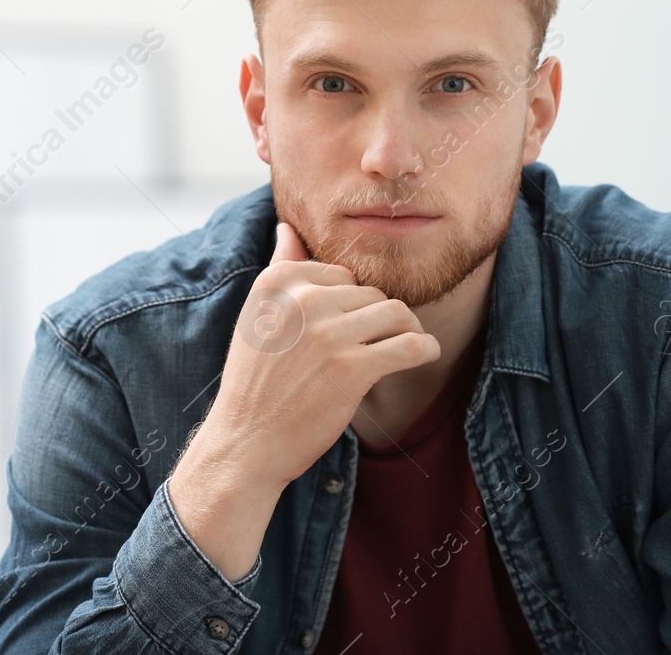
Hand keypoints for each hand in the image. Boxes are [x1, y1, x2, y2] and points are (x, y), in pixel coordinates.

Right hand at [182, 221, 441, 488]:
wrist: (246, 443)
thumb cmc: (256, 382)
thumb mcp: (257, 316)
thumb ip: (279, 267)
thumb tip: (287, 227)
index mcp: (278, 281)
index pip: (344, 274)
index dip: (352, 304)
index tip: (344, 333)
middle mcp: (302, 300)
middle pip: (372, 293)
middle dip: (379, 320)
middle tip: (371, 350)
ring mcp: (327, 334)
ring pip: (395, 313)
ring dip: (407, 331)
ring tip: (401, 348)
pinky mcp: (352, 369)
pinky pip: (410, 345)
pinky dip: (425, 349)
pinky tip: (423, 355)